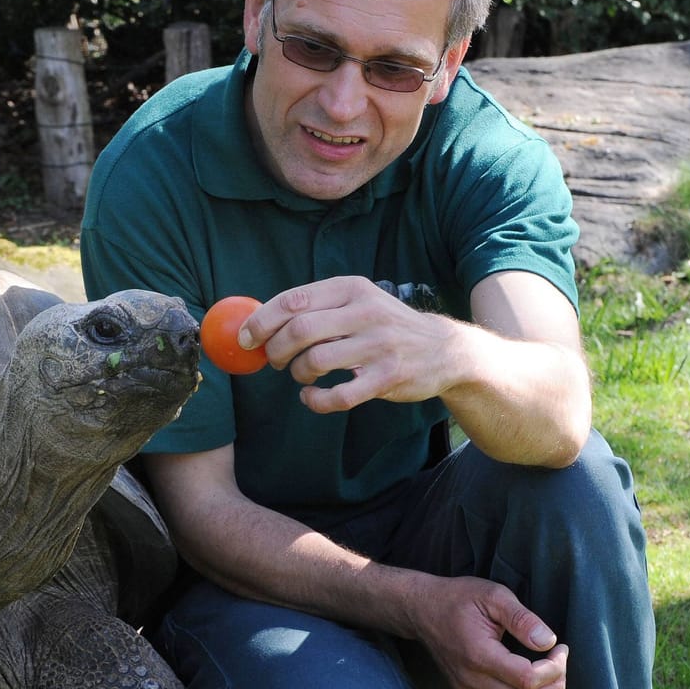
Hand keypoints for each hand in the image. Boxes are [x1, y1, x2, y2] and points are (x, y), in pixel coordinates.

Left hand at [242, 277, 463, 413]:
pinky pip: (337, 395)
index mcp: (352, 288)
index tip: (246, 338)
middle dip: (275, 349)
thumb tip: (260, 320)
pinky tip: (312, 396)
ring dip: (296, 373)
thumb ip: (318, 307)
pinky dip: (315, 400)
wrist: (443, 350)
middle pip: (299, 330)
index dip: (262, 321)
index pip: (294, 300)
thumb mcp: (359, 302)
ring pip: (314, 361)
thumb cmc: (387, 326)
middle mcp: (366, 312)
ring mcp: (378, 346)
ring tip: (300, 375)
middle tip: (274, 360)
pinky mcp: (386, 378)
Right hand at [405, 575, 566, 688]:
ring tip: (550, 671)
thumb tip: (548, 642)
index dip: (553, 668)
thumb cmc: (459, 598)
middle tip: (560, 662)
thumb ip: (522, 619)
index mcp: (478, 655)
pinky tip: (532, 677)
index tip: (560, 648)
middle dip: (553, 687)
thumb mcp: (493, 596)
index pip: (526, 679)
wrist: (422, 610)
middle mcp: (470, 679)